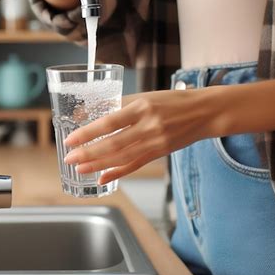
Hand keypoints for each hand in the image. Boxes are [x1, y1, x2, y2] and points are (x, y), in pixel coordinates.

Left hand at [63, 89, 222, 184]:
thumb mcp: (146, 96)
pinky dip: (118, 172)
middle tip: (69, 158)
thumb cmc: (172, 100)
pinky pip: (136, 165)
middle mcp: (148, 126)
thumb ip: (120, 105)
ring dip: (98, 164)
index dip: (88, 132)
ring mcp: (155, 142)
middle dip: (88, 153)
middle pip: (113, 144)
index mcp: (142, 107)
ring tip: (80, 169)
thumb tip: (92, 113)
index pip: (109, 122)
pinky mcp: (160, 153)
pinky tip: (103, 177)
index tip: (70, 139)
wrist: (204, 112)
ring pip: (122, 157)